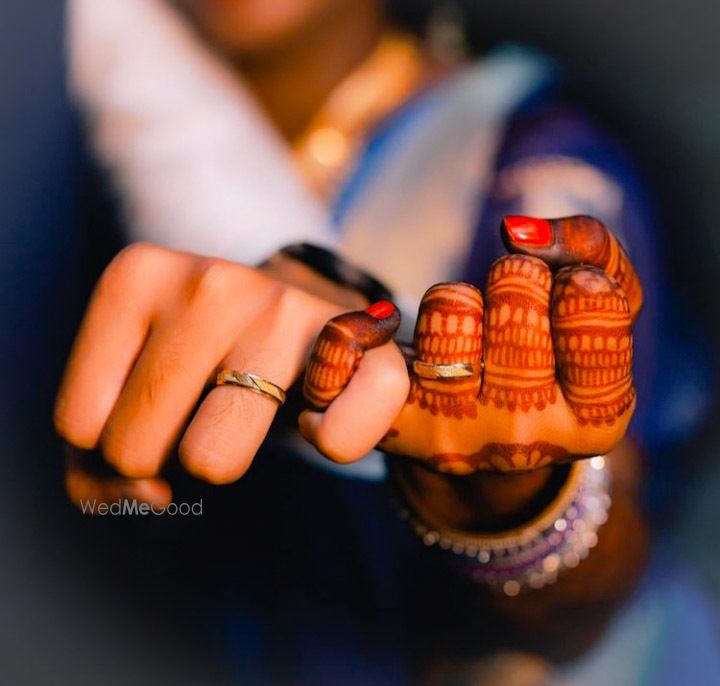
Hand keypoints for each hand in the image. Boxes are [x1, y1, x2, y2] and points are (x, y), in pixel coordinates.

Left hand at [55, 245, 408, 506]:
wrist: (305, 319)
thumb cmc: (205, 359)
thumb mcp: (127, 384)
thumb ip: (90, 455)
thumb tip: (148, 495)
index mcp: (137, 275)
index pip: (78, 423)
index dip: (110, 444)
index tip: (152, 413)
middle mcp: (210, 282)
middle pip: (133, 449)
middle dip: (162, 457)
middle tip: (198, 412)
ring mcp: (285, 308)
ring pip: (209, 461)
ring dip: (225, 459)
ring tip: (245, 410)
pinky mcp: (359, 342)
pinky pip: (335, 440)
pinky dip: (334, 443)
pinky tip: (321, 410)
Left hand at [301, 215, 641, 473]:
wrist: (487, 433)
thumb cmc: (551, 356)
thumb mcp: (601, 310)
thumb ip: (594, 250)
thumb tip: (519, 230)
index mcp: (596, 419)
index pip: (589, 300)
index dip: (574, 277)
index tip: (564, 292)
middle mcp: (527, 436)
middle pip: (515, 298)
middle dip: (514, 278)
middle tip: (511, 302)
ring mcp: (458, 435)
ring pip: (450, 305)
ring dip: (456, 297)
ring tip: (463, 325)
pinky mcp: (398, 427)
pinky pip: (363, 349)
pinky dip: (363, 326)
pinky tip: (381, 327)